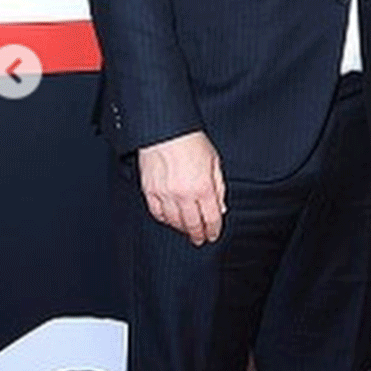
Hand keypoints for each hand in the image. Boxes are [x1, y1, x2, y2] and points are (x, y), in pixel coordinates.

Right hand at [137, 130, 225, 245]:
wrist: (166, 130)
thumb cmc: (191, 142)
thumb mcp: (214, 162)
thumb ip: (219, 187)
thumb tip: (220, 208)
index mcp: (204, 187)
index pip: (211, 218)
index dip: (214, 230)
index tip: (213, 235)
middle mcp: (184, 194)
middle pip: (193, 224)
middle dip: (198, 235)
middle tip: (200, 239)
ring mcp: (165, 194)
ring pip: (174, 222)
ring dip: (182, 229)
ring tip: (187, 230)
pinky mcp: (150, 191)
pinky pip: (157, 213)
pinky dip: (165, 219)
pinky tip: (170, 220)